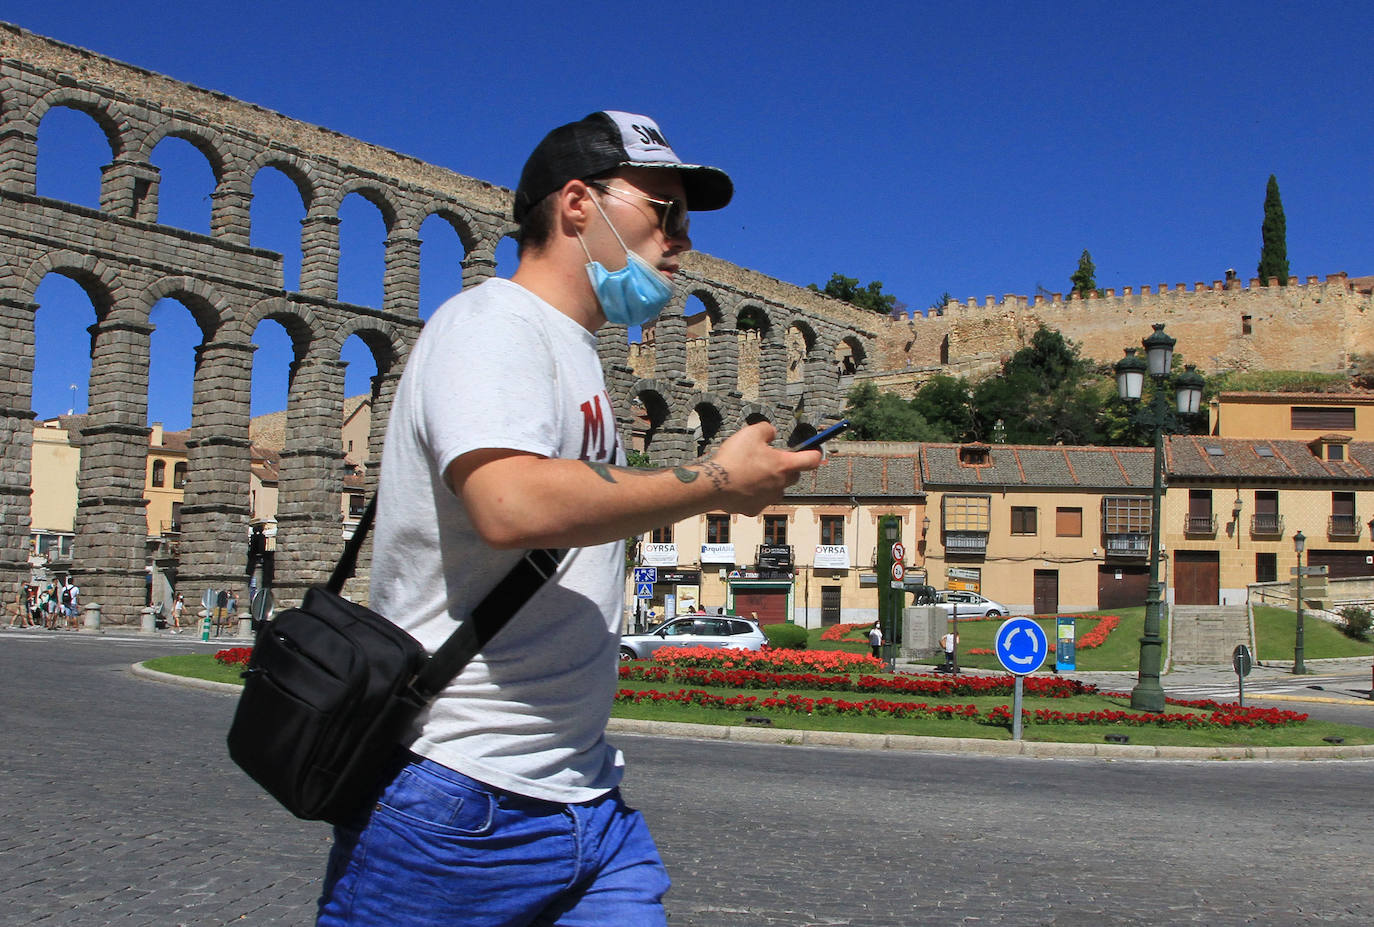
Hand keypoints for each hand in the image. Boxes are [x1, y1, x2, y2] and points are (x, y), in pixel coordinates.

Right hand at [708, 422, 822, 515]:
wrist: (713, 485)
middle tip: (770, 459)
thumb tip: (771, 433)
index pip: (811, 460)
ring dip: (770, 481)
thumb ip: (767, 429)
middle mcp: (780, 484)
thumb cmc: (733, 459)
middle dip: (787, 468)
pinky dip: (753, 493)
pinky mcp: (754, 509)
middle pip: (794, 476)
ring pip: (777, 489)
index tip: (814, 451)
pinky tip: (740, 485)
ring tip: (751, 472)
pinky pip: (759, 500)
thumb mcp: (751, 432)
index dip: (815, 453)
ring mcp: (768, 499)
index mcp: (783, 465)